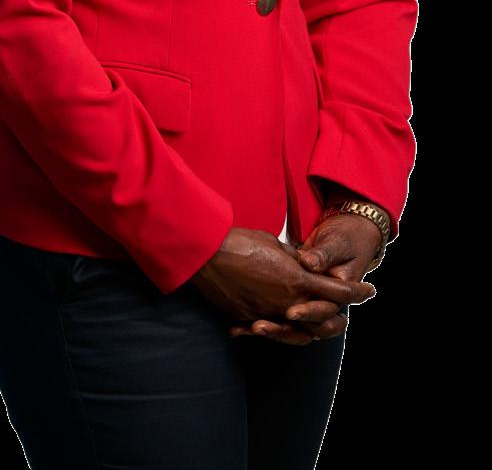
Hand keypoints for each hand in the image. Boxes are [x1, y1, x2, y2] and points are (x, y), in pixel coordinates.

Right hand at [190, 226, 375, 345]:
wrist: (206, 254)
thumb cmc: (241, 241)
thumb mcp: (275, 245)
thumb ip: (293, 259)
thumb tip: (303, 264)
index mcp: (298, 279)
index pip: (338, 290)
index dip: (357, 292)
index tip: (369, 291)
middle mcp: (287, 302)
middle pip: (325, 322)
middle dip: (339, 319)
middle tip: (346, 314)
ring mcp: (267, 314)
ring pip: (300, 334)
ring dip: (312, 330)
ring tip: (318, 324)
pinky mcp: (248, 320)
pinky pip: (271, 331)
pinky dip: (279, 330)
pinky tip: (280, 326)